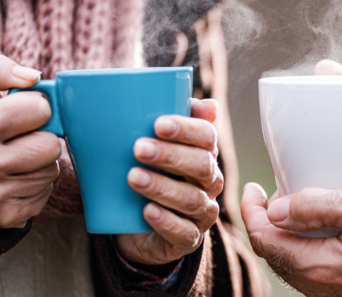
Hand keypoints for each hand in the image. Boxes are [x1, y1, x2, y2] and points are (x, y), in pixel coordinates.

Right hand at [0, 55, 60, 228]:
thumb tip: (33, 76)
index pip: (40, 108)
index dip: (36, 108)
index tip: (22, 114)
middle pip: (51, 144)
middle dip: (41, 138)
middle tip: (20, 139)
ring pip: (52, 169)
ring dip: (41, 163)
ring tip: (15, 161)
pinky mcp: (10, 215)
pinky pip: (47, 192)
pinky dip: (37, 186)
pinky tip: (15, 181)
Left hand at [116, 99, 221, 264]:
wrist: (135, 224)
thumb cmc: (147, 174)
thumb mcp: (150, 146)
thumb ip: (162, 120)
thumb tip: (198, 102)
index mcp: (203, 153)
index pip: (207, 137)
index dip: (187, 129)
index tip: (157, 124)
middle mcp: (209, 182)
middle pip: (202, 166)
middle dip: (171, 156)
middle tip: (138, 148)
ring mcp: (201, 213)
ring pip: (192, 199)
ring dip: (162, 187)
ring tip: (133, 177)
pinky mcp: (188, 239)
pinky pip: (184, 232)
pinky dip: (166, 221)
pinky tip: (147, 211)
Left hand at [241, 183, 341, 296]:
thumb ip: (316, 206)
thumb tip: (276, 209)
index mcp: (318, 265)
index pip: (264, 239)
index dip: (250, 211)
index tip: (251, 188)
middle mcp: (320, 287)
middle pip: (273, 253)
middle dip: (263, 223)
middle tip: (266, 195)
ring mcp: (332, 294)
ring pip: (290, 264)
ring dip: (282, 236)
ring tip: (289, 208)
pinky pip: (310, 272)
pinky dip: (301, 249)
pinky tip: (315, 230)